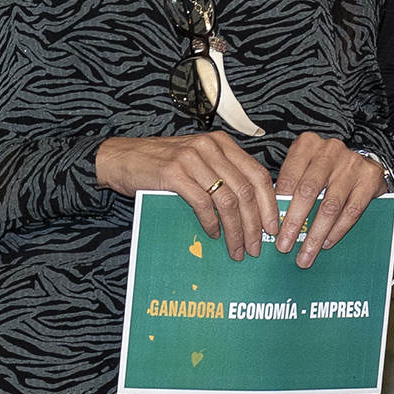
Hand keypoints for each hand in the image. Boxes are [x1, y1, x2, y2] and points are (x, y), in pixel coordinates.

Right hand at [97, 131, 276, 259]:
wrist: (121, 158)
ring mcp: (192, 159)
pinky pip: (203, 204)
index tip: (273, 228)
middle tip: (256, 247)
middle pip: (246, 191)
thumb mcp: (198, 162)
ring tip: (237, 249)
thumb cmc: (161, 165)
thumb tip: (253, 210)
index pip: (258, 174)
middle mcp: (210, 147)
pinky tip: (213, 236)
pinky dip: (211, 224)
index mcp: (222, 144)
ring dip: (235, 230)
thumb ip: (223, 175)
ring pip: (228, 201)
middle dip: (254, 224)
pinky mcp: (174, 173)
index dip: (269, 204)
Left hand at [268, 134, 388, 267]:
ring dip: (316, 234)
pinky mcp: (370, 178)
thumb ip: (291, 188)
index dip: (278, 206)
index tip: (272, 230)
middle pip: (308, 191)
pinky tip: (327, 243)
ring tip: (306, 253)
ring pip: (330, 205)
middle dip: (295, 223)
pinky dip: (337, 230)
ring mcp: (352, 163)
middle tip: (285, 246)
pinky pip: (351, 211)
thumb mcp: (305, 170)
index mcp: (307, 145)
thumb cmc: (326, 170)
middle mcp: (330, 150)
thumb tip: (274, 223)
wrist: (364, 163)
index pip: (289, 178)